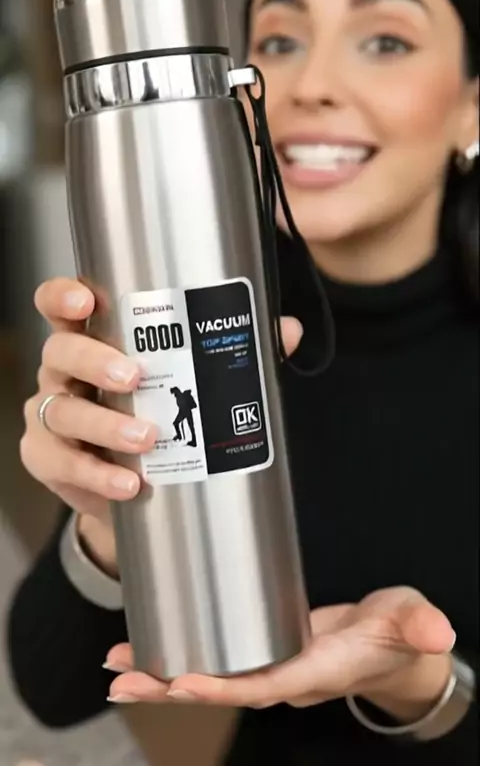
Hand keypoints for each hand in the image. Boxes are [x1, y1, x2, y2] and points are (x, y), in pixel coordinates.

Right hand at [20, 277, 303, 573]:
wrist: (131, 479)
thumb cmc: (155, 411)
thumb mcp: (192, 379)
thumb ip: (237, 352)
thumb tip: (286, 330)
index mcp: (94, 339)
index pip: (62, 306)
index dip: (64, 297)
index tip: (85, 300)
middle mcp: (65, 372)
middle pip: (60, 351)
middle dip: (94, 360)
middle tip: (134, 375)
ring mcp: (52, 415)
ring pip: (63, 410)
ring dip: (105, 424)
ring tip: (146, 437)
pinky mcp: (49, 459)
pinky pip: (64, 464)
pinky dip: (98, 475)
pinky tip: (130, 483)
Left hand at [105, 587, 454, 722]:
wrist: (392, 646)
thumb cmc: (399, 634)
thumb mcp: (412, 620)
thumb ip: (419, 624)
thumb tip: (436, 631)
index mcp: (317, 671)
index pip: (265, 685)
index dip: (225, 687)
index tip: (184, 682)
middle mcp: (287, 675)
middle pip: (222, 688)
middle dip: (171, 688)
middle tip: (123, 681)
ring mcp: (272, 663)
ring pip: (212, 675)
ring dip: (164, 673)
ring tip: (119, 667)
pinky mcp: (264, 646)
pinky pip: (218, 656)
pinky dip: (184, 652)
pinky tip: (153, 643)